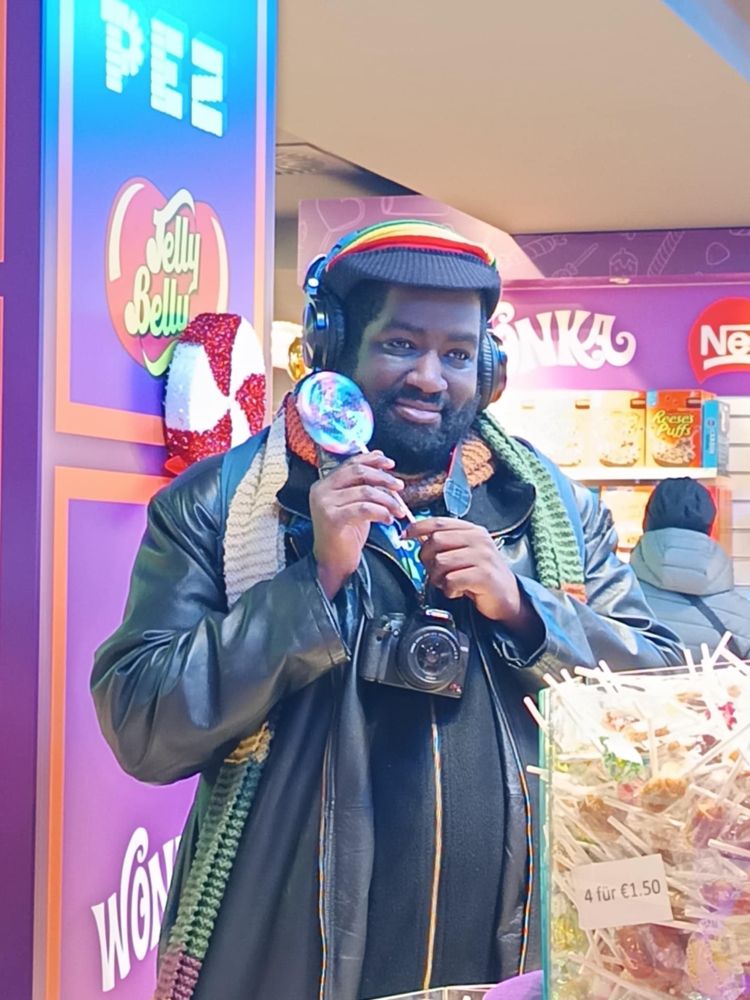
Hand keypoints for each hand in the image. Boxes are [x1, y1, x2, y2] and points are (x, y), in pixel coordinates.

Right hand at [310, 451, 404, 598]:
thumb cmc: (345, 535)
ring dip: (387, 500)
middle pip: (358, 472)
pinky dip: (381, 512)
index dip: (372, 460)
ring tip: (398, 510)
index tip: (390, 464)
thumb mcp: (355, 504)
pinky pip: (364, 508)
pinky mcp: (332, 518)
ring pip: (365, 491)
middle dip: (383, 478)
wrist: (333, 562)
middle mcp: (321, 490)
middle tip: (399, 487)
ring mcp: (324, 503)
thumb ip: (363, 485)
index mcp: (325, 484)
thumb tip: (381, 465)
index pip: (351, 463)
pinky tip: (388, 519)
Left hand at [402, 517, 540, 637]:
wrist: (508, 598)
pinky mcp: (484, 576)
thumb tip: (416, 536)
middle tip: (435, 572)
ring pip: (441, 562)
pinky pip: (452, 580)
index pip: (439, 522)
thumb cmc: (481, 575)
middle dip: (427, 559)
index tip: (404, 536)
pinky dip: (449, 590)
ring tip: (448, 583)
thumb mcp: (464, 553)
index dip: (417, 528)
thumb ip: (445, 543)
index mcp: (472, 530)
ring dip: (438, 578)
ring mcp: (483, 557)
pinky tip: (457, 591)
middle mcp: (479, 540)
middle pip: (436, 541)